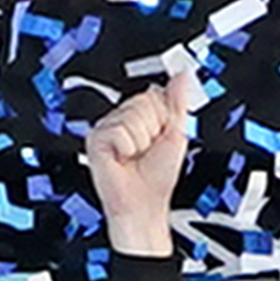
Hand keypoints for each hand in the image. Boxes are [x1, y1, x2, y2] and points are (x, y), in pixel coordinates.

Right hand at [86, 73, 196, 257]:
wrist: (142, 204)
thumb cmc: (157, 177)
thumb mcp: (176, 135)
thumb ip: (178, 104)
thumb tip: (183, 76)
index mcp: (140, 116)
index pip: (155, 95)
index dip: (163, 119)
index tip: (160, 137)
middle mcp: (122, 119)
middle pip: (144, 102)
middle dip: (152, 130)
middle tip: (147, 150)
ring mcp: (108, 128)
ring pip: (132, 116)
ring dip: (140, 141)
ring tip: (135, 156)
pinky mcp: (95, 139)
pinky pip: (119, 130)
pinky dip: (126, 148)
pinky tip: (122, 159)